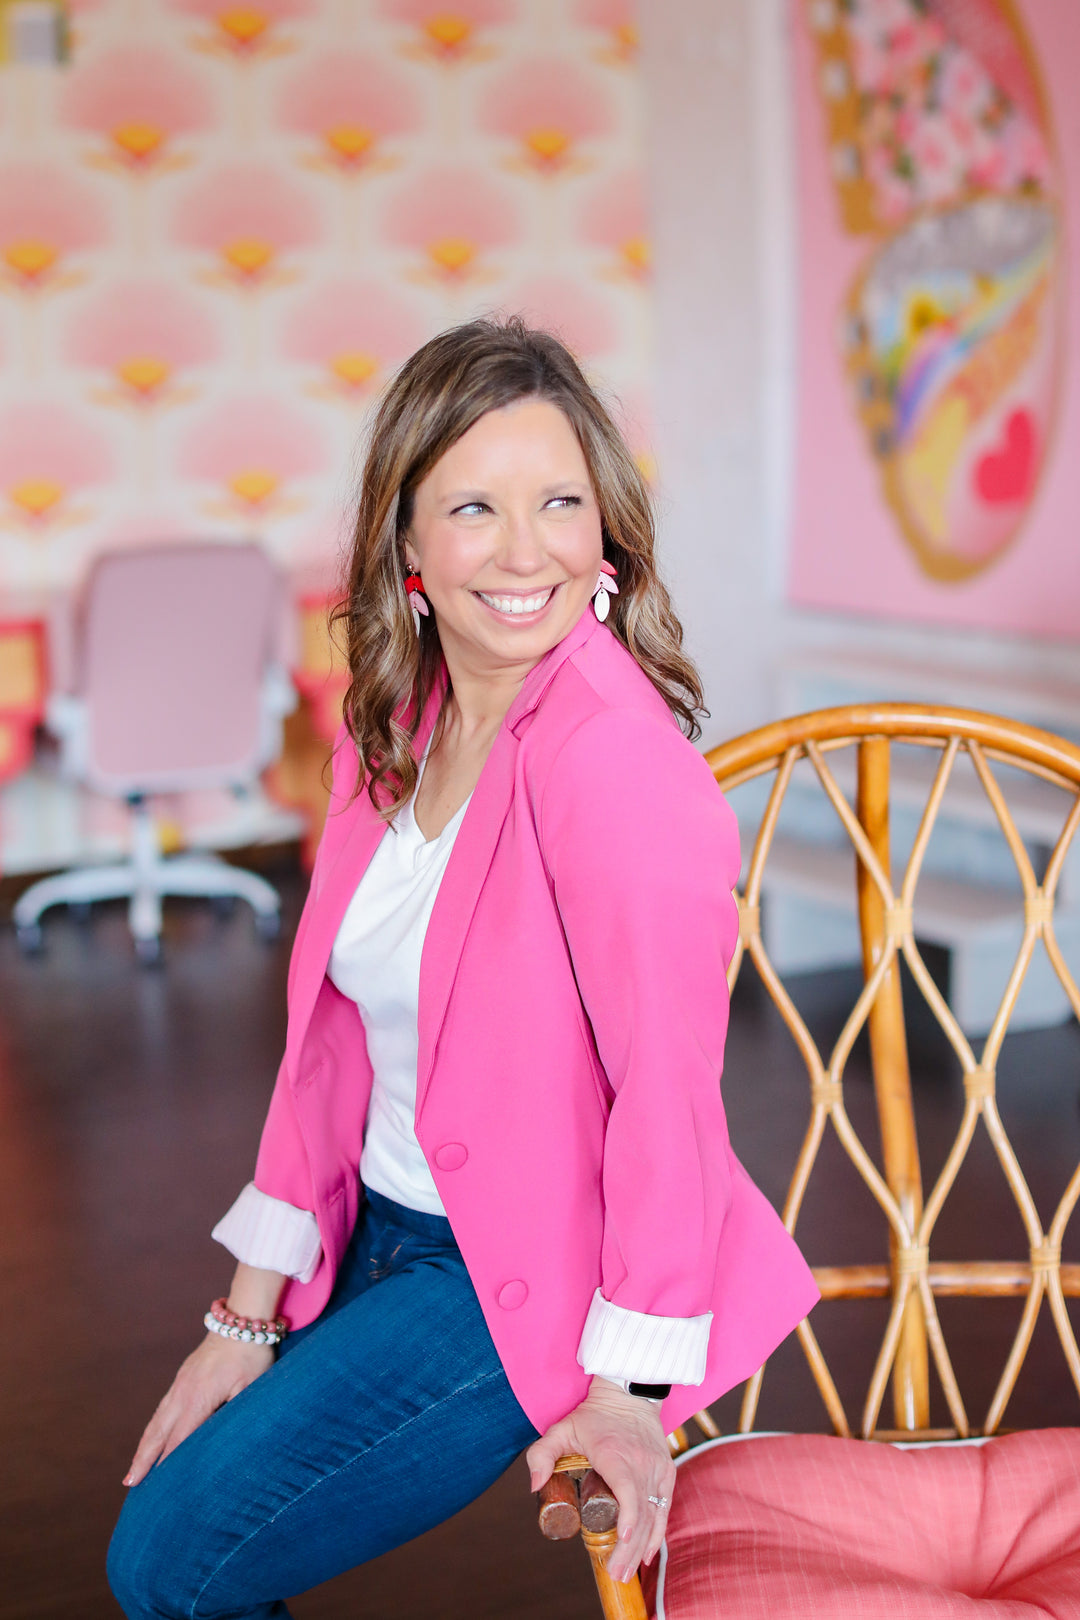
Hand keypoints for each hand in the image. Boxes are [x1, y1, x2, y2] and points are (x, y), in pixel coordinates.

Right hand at [123, 1332, 272, 1486]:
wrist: (241, 1319)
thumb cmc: (251, 1356)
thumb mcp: (251, 1388)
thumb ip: (235, 1415)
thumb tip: (225, 1443)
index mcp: (198, 1399)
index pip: (179, 1439)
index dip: (167, 1464)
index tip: (156, 1488)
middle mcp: (182, 1392)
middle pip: (158, 1433)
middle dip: (143, 1459)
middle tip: (130, 1484)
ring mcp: (180, 1384)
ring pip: (157, 1420)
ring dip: (144, 1446)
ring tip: (133, 1470)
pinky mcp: (182, 1377)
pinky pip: (163, 1408)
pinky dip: (153, 1428)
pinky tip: (151, 1439)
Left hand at [527, 1377, 675, 1584]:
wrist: (629, 1394)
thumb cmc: (593, 1415)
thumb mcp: (562, 1428)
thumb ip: (542, 1454)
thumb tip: (533, 1485)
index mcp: (615, 1454)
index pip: (629, 1489)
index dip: (629, 1517)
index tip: (622, 1539)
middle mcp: (641, 1463)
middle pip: (641, 1512)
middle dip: (629, 1548)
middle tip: (614, 1574)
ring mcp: (657, 1468)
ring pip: (654, 1514)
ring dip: (642, 1546)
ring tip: (626, 1572)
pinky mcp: (666, 1472)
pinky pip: (664, 1507)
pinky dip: (658, 1532)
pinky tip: (648, 1554)